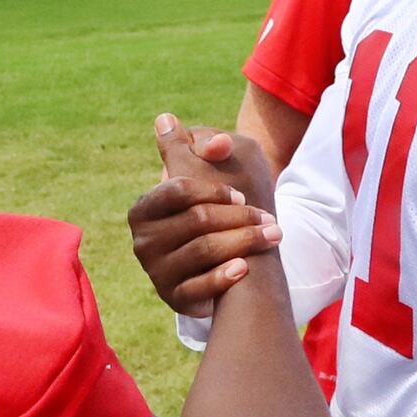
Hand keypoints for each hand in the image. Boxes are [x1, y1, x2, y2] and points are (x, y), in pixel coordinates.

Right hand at [130, 114, 281, 316]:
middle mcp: (143, 241)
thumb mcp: (202, 174)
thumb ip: (190, 148)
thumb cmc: (212, 209)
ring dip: (243, 242)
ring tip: (273, 235)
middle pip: (195, 221)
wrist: (220, 260)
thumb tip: (166, 118)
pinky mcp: (173, 298)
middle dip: (238, 217)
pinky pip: (199, 288)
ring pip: (202, 251)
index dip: (212, 189)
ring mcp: (156, 271)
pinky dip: (224, 277)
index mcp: (143, 207)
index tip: (241, 194)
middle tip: (270, 218)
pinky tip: (246, 267)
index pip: (177, 189)